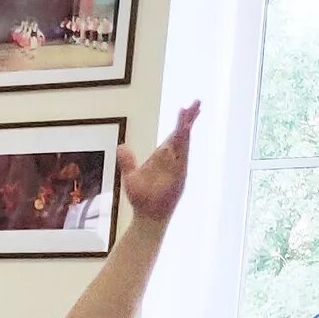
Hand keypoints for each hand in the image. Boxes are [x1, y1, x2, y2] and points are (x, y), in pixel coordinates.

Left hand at [119, 101, 200, 221]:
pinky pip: (181, 157)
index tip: (185, 108)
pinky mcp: (179, 176)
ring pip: (183, 143)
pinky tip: (184, 133)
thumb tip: (121, 146)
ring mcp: (177, 167)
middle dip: (188, 119)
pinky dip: (182, 145)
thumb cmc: (141, 198)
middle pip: (182, 135)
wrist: (147, 215)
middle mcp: (172, 160)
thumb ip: (127, 161)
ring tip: (191, 110)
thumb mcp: (130, 176)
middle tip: (197, 102)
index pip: (173, 135)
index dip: (179, 122)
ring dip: (186, 127)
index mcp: (162, 158)